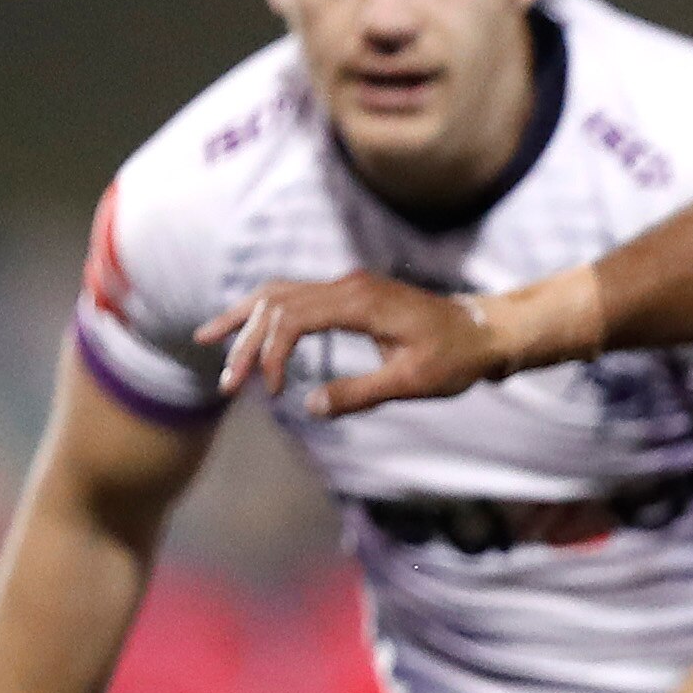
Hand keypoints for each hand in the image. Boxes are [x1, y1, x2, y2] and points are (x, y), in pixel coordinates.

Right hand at [198, 272, 505, 416]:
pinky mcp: (350, 294)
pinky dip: (267, 313)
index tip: (275, 391)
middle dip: (246, 342)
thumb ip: (359, 394)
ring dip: (245, 320)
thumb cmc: (456, 358)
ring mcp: (347, 286)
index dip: (273, 354)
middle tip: (226, 383)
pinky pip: (296, 296)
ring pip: (280, 293)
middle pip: (276, 303)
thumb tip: (311, 406)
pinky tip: (248, 329)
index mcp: (360, 303)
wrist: (485, 331)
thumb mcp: (412, 382)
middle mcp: (348, 286)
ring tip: (207, 340)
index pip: (292, 319)